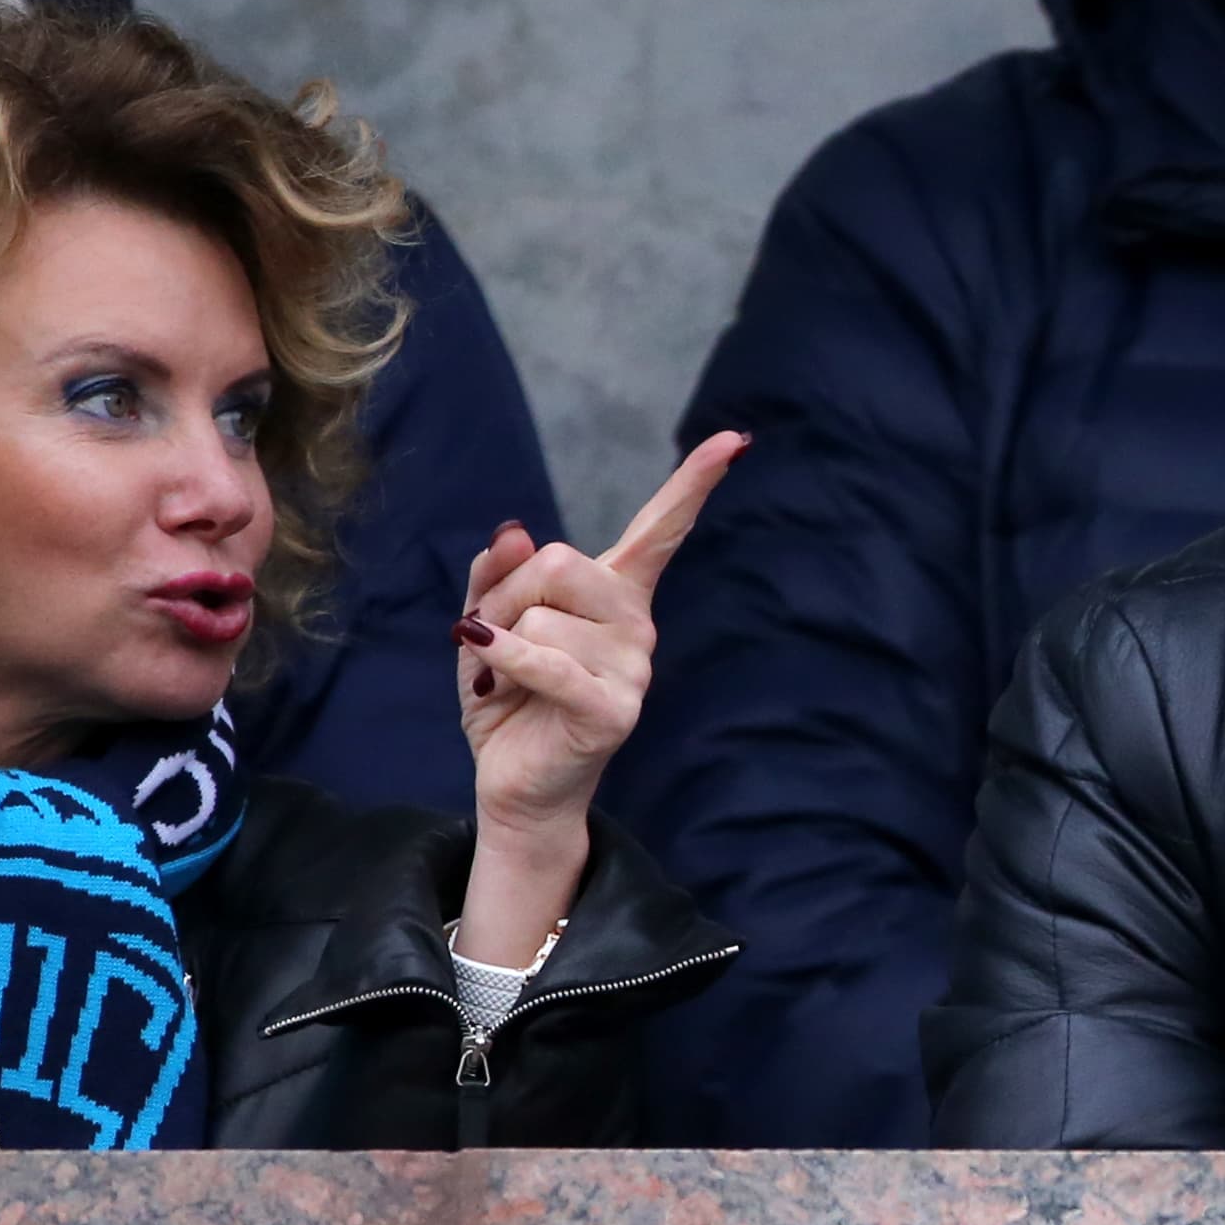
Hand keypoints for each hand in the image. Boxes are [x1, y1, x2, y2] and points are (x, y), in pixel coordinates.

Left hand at [454, 430, 746, 845]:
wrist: (511, 782)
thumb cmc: (508, 697)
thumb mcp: (488, 621)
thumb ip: (497, 574)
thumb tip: (515, 532)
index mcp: (616, 593)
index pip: (660, 529)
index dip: (694, 482)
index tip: (736, 442)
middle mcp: (637, 623)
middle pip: (559, 562)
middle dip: (503, 597)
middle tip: (492, 640)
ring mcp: (635, 667)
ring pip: (541, 617)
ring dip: (497, 644)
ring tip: (504, 679)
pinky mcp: (617, 710)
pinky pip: (549, 663)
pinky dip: (509, 662)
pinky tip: (493, 673)